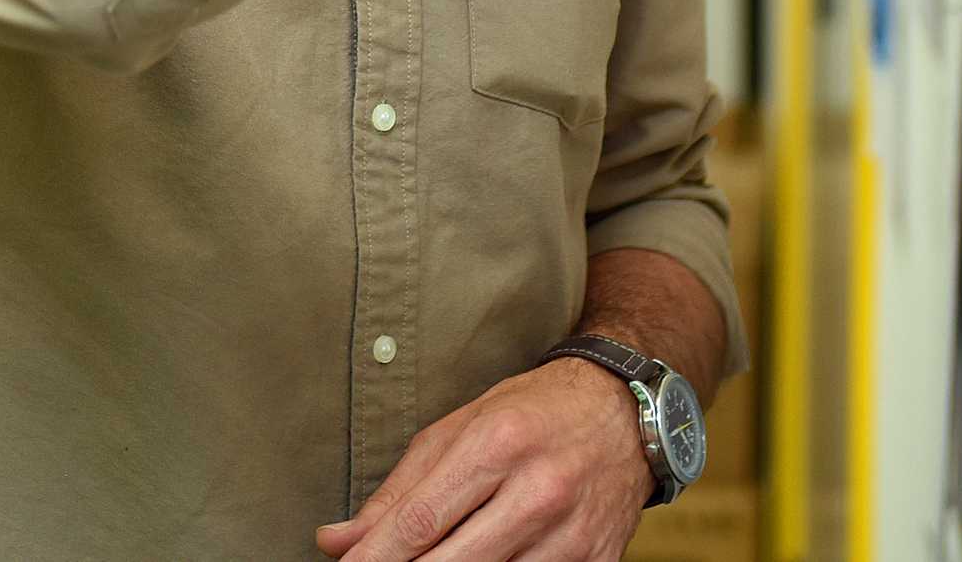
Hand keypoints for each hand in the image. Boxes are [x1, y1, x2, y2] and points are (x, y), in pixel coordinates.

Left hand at [313, 358, 650, 561]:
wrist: (624, 414)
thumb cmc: (532, 413)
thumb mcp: (459, 429)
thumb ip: (398, 490)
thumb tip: (336, 541)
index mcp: (497, 445)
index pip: (419, 522)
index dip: (374, 559)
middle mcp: (538, 492)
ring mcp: (570, 535)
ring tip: (437, 559)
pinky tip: (483, 561)